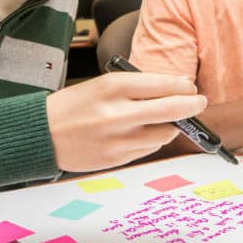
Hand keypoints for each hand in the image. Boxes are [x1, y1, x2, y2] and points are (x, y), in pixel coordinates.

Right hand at [46, 72, 206, 171]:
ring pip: (164, 133)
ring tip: (168, 119)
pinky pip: (148, 148)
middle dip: (192, 105)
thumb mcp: (102, 85)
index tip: (191, 87)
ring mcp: (118, 139)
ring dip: (172, 126)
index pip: (162, 84)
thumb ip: (136, 88)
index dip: (183, 86)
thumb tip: (175, 91)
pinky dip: (152, 139)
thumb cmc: (75, 105)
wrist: (42, 133)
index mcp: (112, 87)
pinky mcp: (117, 159)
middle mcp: (117, 113)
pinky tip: (144, 132)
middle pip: (172, 110)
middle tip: (200, 101)